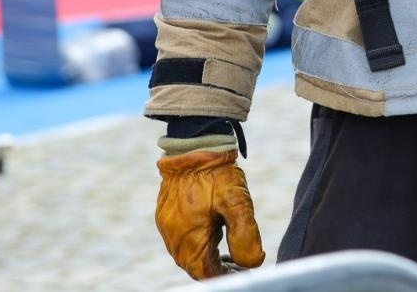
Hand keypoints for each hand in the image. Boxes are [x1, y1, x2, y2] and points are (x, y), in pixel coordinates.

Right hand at [156, 146, 264, 278]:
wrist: (194, 141)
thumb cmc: (217, 172)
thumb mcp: (238, 202)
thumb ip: (245, 235)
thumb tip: (252, 262)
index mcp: (189, 237)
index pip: (206, 272)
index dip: (226, 275)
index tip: (244, 272)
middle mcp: (173, 236)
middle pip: (194, 266)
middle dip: (215, 269)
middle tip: (238, 266)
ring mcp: (165, 224)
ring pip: (185, 254)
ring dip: (205, 257)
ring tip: (227, 253)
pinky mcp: (164, 212)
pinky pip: (179, 238)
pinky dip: (195, 243)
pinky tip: (211, 233)